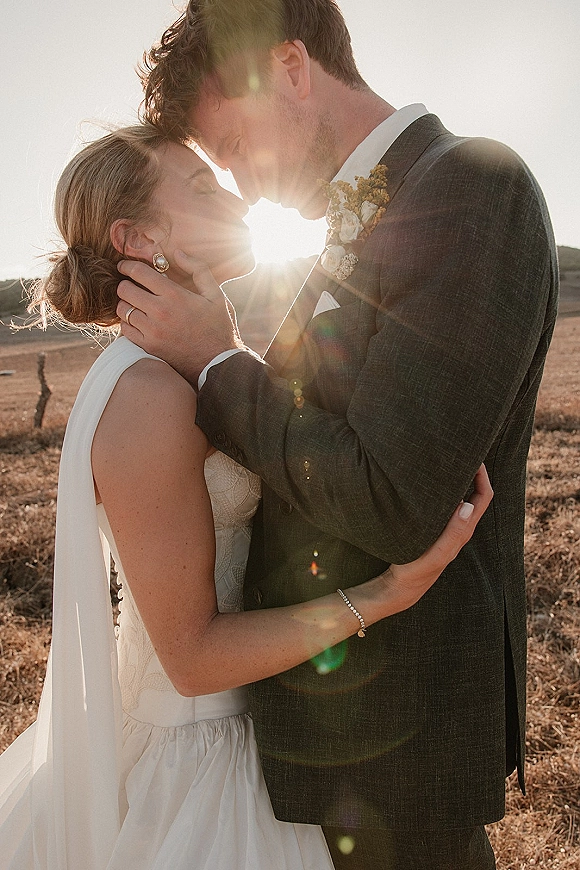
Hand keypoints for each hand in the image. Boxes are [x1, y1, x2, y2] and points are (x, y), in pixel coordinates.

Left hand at [116, 251, 242, 383]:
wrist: (217, 362)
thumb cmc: (218, 326)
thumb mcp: (215, 294)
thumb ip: (198, 269)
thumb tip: (177, 252)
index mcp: (174, 295)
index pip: (138, 272)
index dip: (127, 266)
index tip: (124, 266)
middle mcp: (159, 311)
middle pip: (124, 289)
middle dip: (125, 284)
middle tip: (130, 285)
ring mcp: (152, 330)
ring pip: (122, 310)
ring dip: (125, 304)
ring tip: (133, 303)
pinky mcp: (149, 346)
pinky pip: (125, 330)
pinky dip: (127, 323)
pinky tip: (137, 321)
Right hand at [362, 464, 492, 615]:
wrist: (398, 587)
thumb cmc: (416, 571)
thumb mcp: (436, 554)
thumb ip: (454, 533)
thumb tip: (467, 505)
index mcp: (463, 531)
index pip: (483, 496)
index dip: (482, 475)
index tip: (473, 457)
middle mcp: (458, 528)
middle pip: (474, 494)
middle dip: (472, 473)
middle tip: (460, 453)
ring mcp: (446, 529)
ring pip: (460, 498)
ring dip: (458, 480)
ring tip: (447, 463)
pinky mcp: (434, 530)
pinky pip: (445, 504)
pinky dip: (444, 491)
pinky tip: (431, 484)